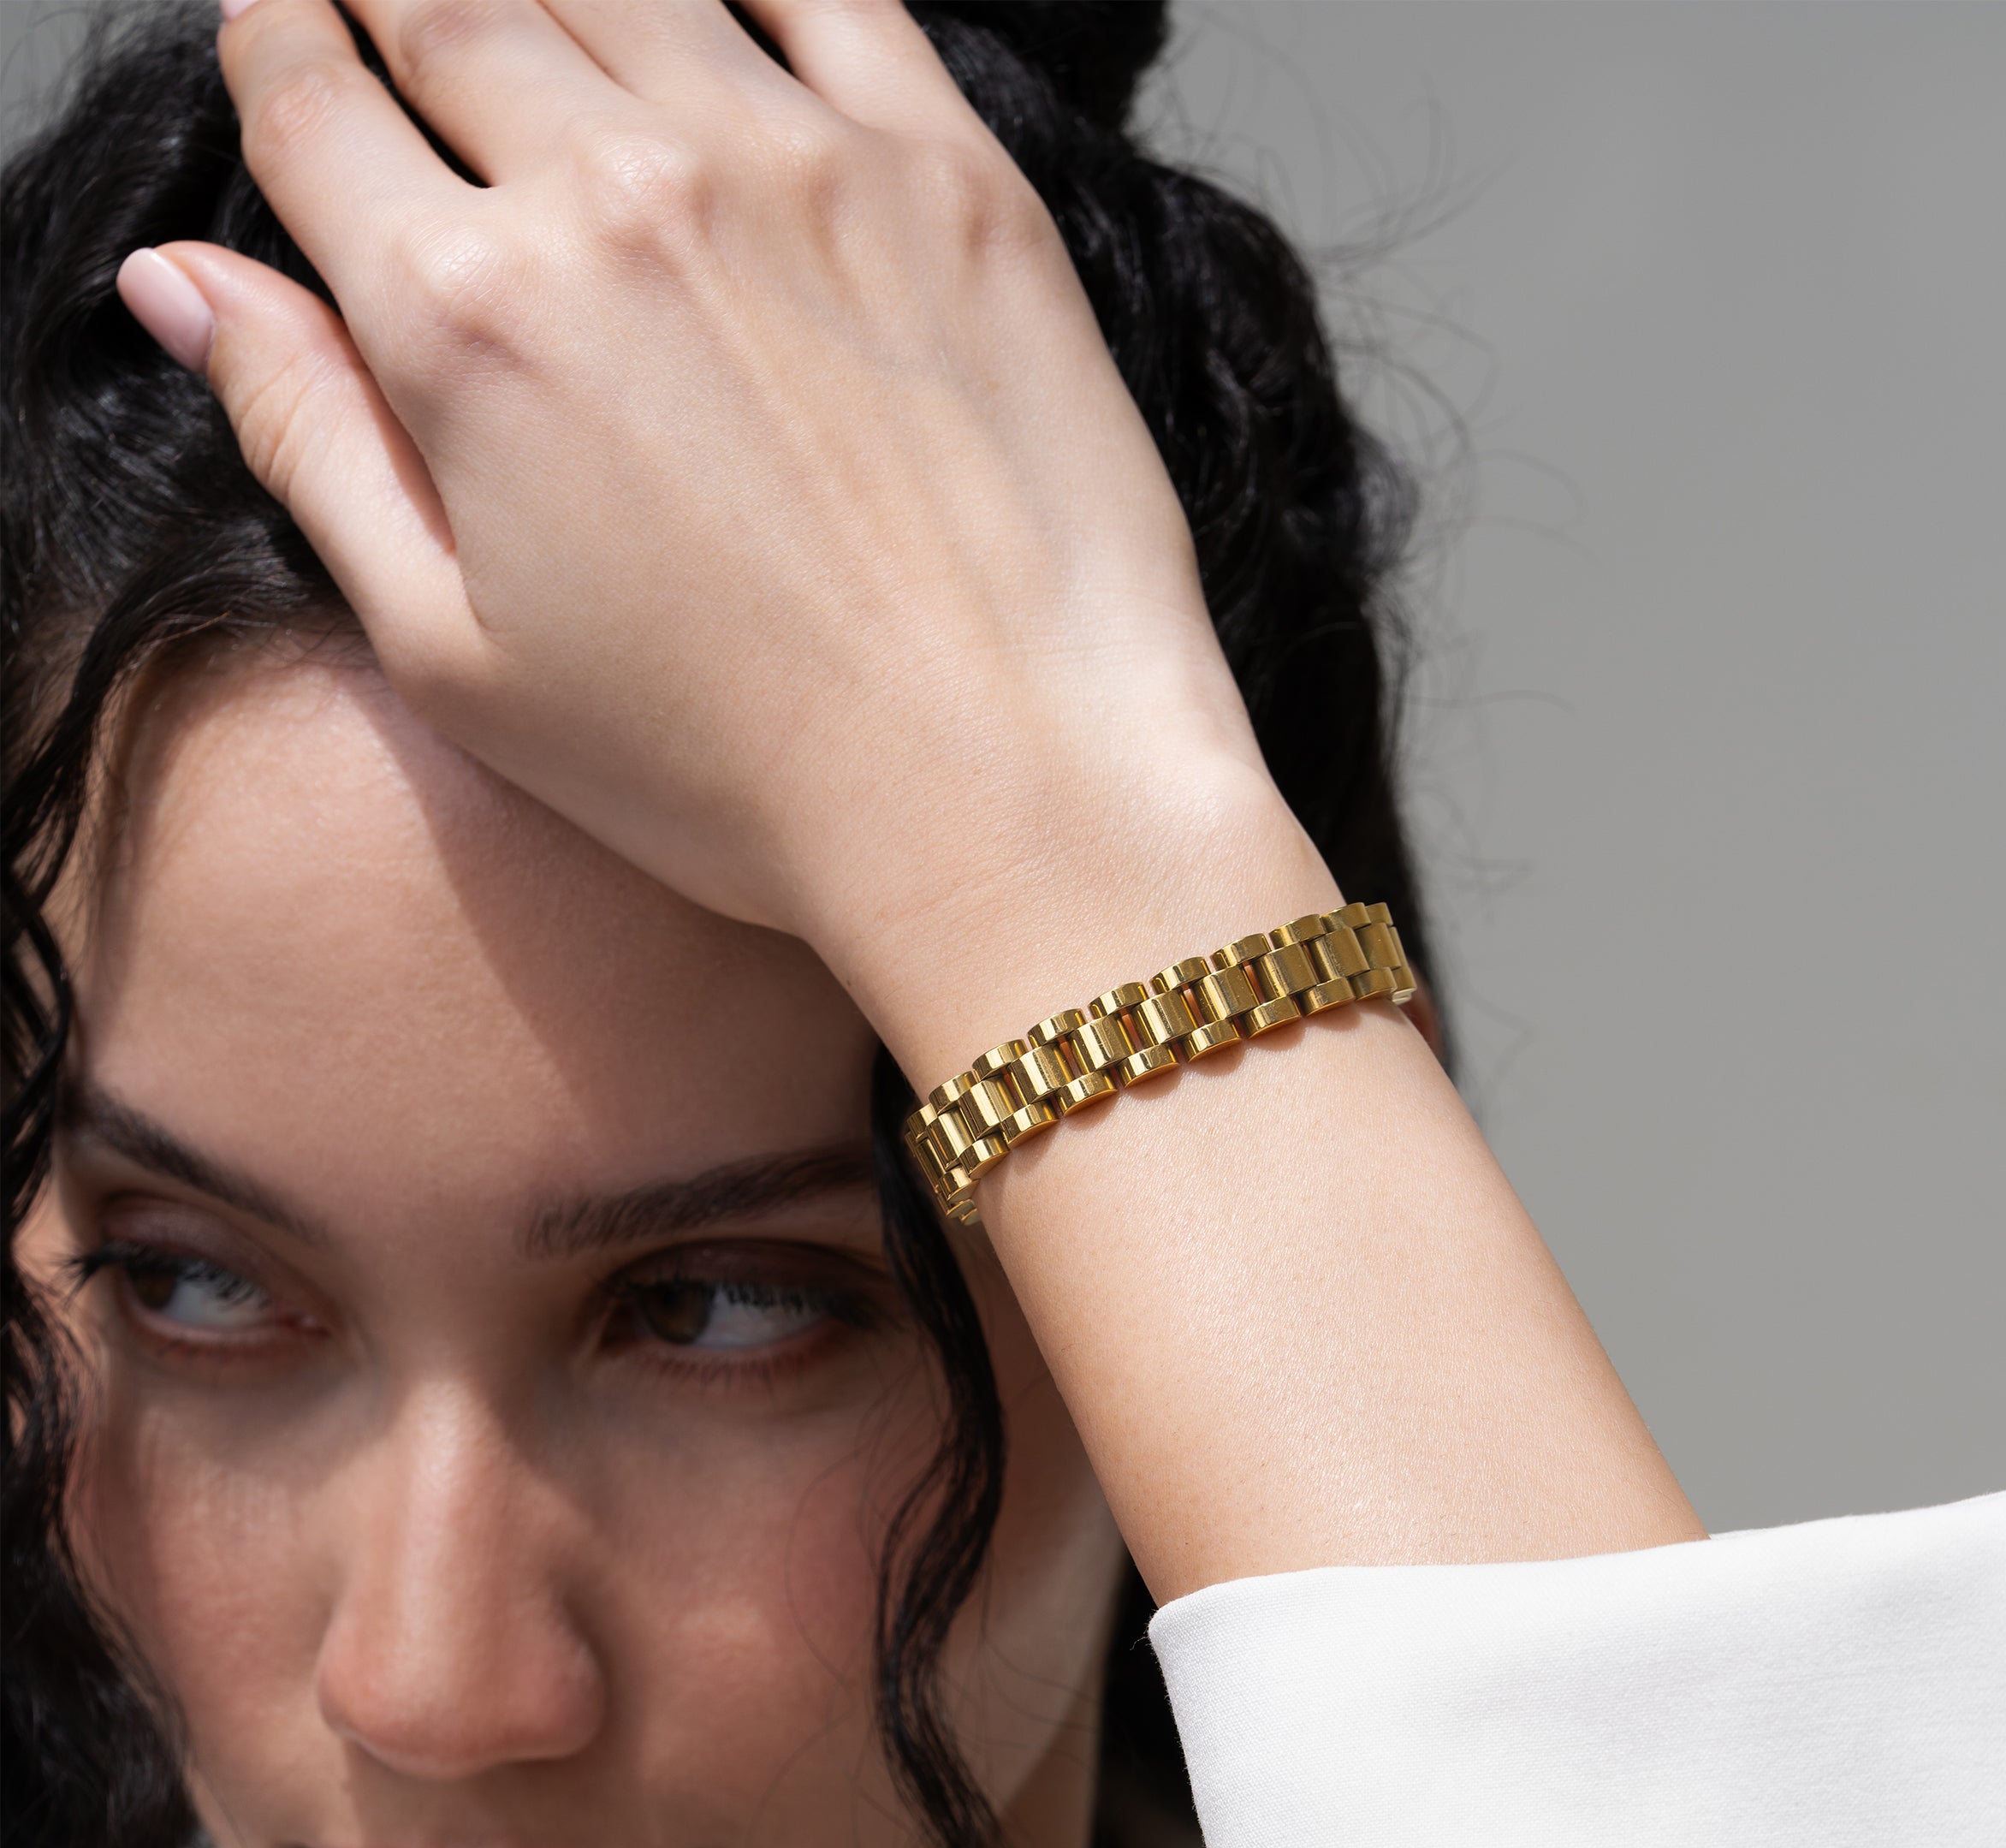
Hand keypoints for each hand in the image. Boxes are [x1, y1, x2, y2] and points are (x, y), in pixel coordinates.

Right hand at [124, 0, 1286, 1069]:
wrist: (1011, 794)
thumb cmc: (735, 772)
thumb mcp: (458, 655)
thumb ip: (308, 437)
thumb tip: (178, 283)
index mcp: (468, 321)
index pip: (306, 101)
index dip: (278, 60)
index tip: (288, 57)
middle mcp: (616, 198)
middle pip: (447, 3)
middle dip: (393, 2)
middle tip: (395, 26)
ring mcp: (791, 161)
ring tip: (536, 28)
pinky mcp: (944, 166)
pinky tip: (709, 24)